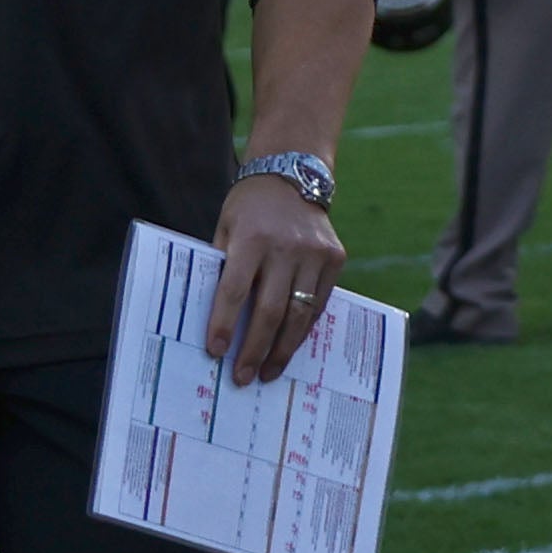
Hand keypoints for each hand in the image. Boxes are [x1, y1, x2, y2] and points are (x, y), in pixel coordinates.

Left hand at [205, 173, 346, 387]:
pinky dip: (304, 327)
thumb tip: (220, 318)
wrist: (291, 176)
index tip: (216, 352)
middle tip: (243, 376)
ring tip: (269, 372)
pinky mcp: (335, 258)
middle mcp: (286, 247)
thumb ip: (223, 267)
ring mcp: (315, 253)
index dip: (224, 323)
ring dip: (283, 347)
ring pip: (299, 312)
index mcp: (251, 238)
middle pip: (269, 309)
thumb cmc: (247, 208)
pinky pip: (319, 302)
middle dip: (255, 348)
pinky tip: (291, 345)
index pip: (235, 289)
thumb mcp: (225, 229)